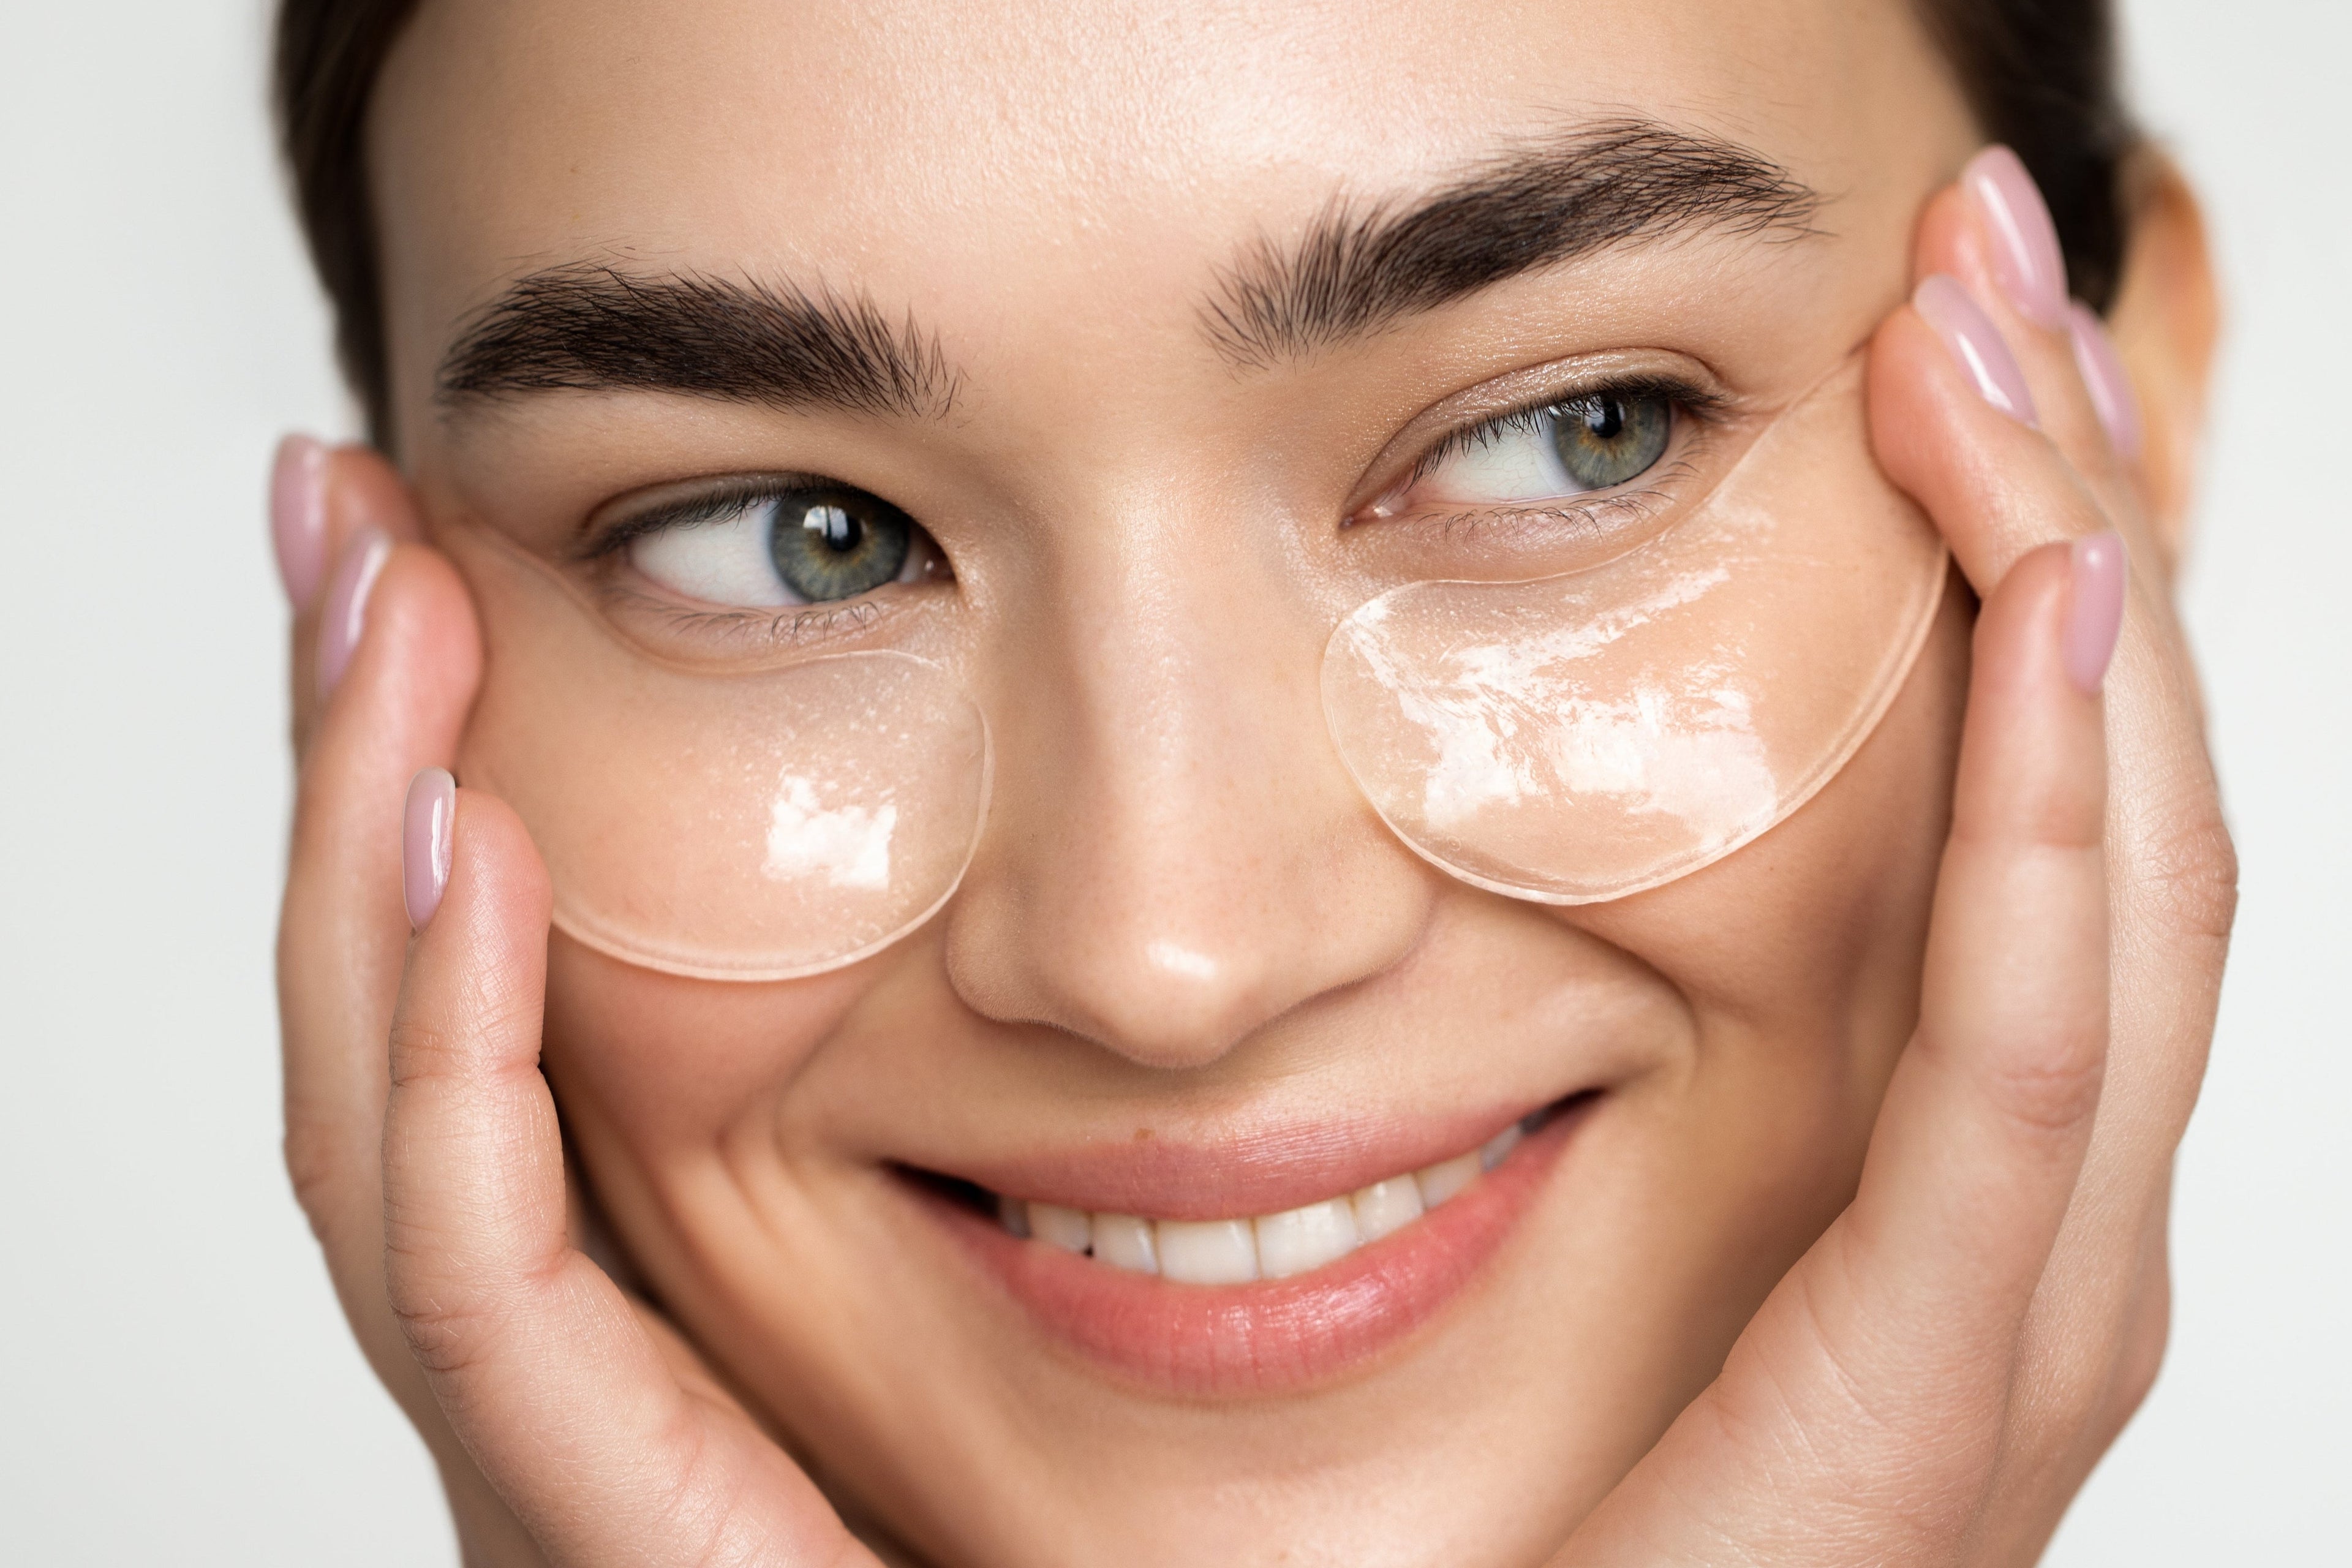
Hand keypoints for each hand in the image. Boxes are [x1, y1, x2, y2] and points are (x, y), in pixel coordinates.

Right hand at [272, 454, 880, 1565]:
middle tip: (350, 520)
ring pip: (381, 1114)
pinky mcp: (580, 1505)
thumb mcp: (985, 1215)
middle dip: (356, 758)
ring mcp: (541, 1425)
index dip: (425, 766)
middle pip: (392, 1016)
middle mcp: (554, 1330)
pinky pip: (474, 1269)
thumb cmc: (1067, 1499)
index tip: (429, 558)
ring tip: (388, 622)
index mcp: (621, 1261)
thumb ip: (940, 1066)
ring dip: (372, 849)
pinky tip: (473, 851)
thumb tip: (984, 809)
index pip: (473, 990)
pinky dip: (453, 1055)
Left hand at [1550, 152, 2234, 1564]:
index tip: (1932, 336)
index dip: (2020, 562)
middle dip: (2064, 513)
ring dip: (2073, 603)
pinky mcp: (1944, 1407)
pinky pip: (2022, 1075)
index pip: (2037, 817)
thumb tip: (1467, 797)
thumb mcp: (1552, 1189)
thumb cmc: (1494, 1511)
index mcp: (1937, 1175)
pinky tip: (2050, 608)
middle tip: (1976, 262)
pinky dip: (2051, 834)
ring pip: (2113, 898)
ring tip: (2005, 358)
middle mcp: (2017, 1232)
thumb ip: (1554, 1004)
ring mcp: (2013, 1324)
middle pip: (2104, 813)